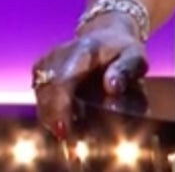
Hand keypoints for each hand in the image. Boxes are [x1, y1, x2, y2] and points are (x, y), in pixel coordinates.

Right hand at [30, 14, 148, 139]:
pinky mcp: (40, 73)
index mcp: (83, 50)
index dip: (59, 107)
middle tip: (73, 139)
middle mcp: (58, 54)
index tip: (65, 130)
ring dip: (54, 118)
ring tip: (74, 128)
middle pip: (47, 93)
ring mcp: (46, 63)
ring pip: (42, 99)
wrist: (106, 36)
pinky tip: (69, 118)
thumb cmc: (121, 50)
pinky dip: (52, 113)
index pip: (62, 80)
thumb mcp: (134, 57)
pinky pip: (41, 99)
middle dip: (56, 119)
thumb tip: (112, 86)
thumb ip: (126, 70)